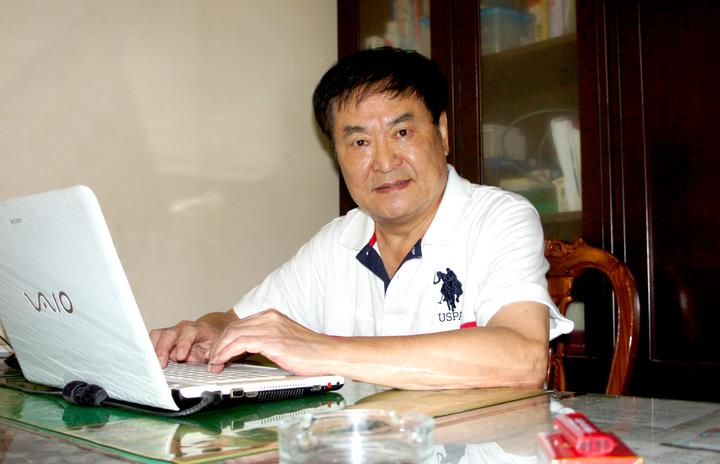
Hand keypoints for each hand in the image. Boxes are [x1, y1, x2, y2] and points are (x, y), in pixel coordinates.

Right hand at [150, 319, 221, 367]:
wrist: (210, 328)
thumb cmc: (212, 338)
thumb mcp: (218, 347)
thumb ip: (216, 356)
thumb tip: (214, 368)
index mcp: (198, 329)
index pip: (189, 332)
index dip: (183, 343)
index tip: (181, 357)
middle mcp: (182, 328)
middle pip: (169, 333)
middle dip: (163, 348)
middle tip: (161, 363)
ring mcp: (172, 332)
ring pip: (158, 335)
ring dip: (153, 349)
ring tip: (152, 364)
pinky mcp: (164, 339)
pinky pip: (153, 341)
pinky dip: (149, 351)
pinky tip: (149, 361)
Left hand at [208, 309, 334, 375]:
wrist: (328, 354)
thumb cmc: (311, 352)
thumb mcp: (284, 341)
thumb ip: (267, 341)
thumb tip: (249, 352)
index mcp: (271, 316)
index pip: (239, 324)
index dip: (225, 339)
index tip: (219, 353)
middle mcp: (268, 317)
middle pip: (232, 328)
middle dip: (218, 345)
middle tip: (212, 360)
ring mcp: (269, 327)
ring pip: (232, 334)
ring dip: (219, 351)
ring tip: (214, 364)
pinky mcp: (270, 340)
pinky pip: (239, 344)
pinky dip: (226, 353)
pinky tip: (222, 362)